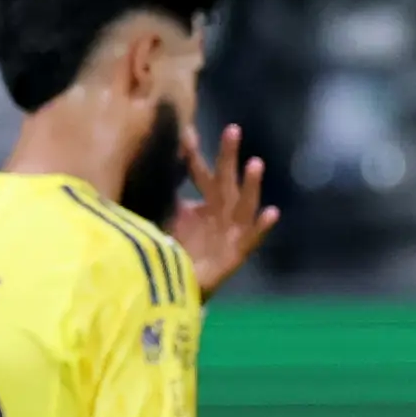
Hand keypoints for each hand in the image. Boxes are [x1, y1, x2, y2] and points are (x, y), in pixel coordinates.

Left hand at [174, 123, 278, 295]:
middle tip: (233, 129)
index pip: (200, 173)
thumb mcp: (166, 216)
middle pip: (226, 180)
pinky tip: (272, 212)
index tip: (186, 133)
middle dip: (229, 156)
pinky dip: (262, 227)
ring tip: (256, 163)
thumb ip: (162, 193)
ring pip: (244, 205)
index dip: (193, 154)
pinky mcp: (236, 254)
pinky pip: (252, 239)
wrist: (179, 286)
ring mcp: (232, 232)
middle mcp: (222, 213)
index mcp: (206, 202)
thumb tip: (143, 164)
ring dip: (251, 185)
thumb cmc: (175, 249)